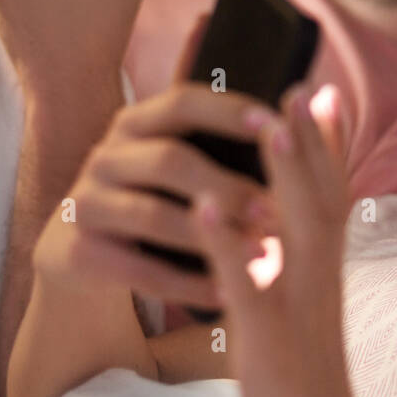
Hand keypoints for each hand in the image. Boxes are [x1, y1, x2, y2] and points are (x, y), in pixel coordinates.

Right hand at [30, 79, 284, 308]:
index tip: (277, 124)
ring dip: (211, 238)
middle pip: (169, 161)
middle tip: (276, 213)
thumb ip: (239, 138)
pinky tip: (227, 296)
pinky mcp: (76, 252)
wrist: (85, 257)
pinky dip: (186, 285)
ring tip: (261, 255)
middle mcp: (105, 155)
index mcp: (138, 124)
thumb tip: (320, 100)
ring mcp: (85, 203)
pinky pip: (138, 269)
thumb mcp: (186, 166)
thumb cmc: (158, 202)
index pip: (184, 102)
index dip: (229, 112)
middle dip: (228, 187)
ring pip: (151, 216)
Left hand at [193, 82, 349, 322]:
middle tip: (302, 87)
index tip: (323, 95)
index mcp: (325, 275)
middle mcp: (321, 283)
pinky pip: (247, 287)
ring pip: (298, 233)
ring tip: (273, 125)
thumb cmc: (296, 378)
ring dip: (288, 176)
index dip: (329, 147)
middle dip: (312, 142)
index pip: (333, 200)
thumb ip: (296, 274)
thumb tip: (282, 237)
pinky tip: (205, 208)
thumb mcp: (301, 319)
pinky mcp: (268, 339)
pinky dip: (227, 244)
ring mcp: (298, 308)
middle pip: (323, 201)